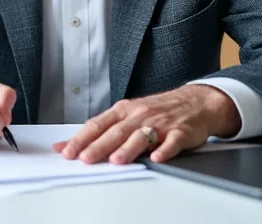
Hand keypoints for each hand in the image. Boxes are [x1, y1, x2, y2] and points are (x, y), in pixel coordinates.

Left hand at [52, 84, 239, 164]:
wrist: (195, 102)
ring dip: (128, 148)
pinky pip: (172, 141)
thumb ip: (102, 130)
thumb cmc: (157, 110)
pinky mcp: (180, 132)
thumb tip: (72, 144)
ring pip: (141, 136)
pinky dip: (164, 150)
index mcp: (124, 110)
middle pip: (116, 131)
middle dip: (99, 146)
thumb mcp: (128, 114)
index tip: (67, 151)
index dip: (82, 138)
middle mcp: (139, 115)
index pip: (98, 124)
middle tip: (85, 158)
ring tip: (116, 160)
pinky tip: (157, 157)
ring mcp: (160, 123)